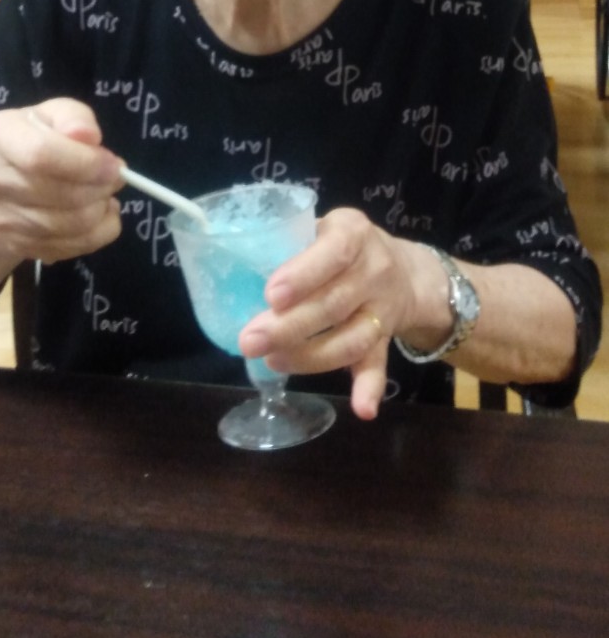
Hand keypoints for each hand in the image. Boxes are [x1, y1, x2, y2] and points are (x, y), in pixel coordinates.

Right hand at [0, 98, 123, 264]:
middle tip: (116, 177)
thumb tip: (89, 137)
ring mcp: (0, 219)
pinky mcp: (17, 245)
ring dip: (100, 210)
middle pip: (58, 194)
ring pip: (67, 226)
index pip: (41, 155)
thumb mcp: (53, 114)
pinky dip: (98, 233)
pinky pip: (71, 247)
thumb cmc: (32, 139)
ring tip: (105, 193)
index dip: (85, 163)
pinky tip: (101, 215)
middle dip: (99, 187)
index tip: (114, 165)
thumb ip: (74, 118)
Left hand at [237, 209, 438, 420]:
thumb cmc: (339, 245)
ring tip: (272, 362)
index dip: (303, 276)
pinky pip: (378, 363)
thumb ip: (288, 246)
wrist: (405, 270)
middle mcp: (374, 270)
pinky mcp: (386, 338)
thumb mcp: (320, 228)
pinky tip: (361, 409)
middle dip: (290, 326)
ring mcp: (383, 308)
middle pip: (334, 304)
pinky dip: (369, 387)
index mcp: (353, 233)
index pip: (333, 253)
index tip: (271, 296)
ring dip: (311, 357)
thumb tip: (232, 272)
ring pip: (351, 338)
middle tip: (250, 341)